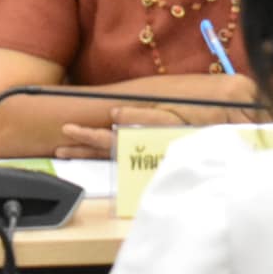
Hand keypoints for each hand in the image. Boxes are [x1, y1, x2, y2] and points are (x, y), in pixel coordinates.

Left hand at [60, 102, 187, 155]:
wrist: (213, 145)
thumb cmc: (191, 130)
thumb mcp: (166, 119)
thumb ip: (139, 116)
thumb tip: (114, 114)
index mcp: (137, 141)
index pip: (105, 140)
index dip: (85, 135)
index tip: (67, 130)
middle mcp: (136, 153)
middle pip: (102, 152)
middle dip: (80, 149)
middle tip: (59, 149)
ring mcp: (139, 159)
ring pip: (107, 158)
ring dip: (88, 155)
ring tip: (69, 153)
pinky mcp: (146, 160)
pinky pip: (118, 158)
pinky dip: (103, 155)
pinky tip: (96, 153)